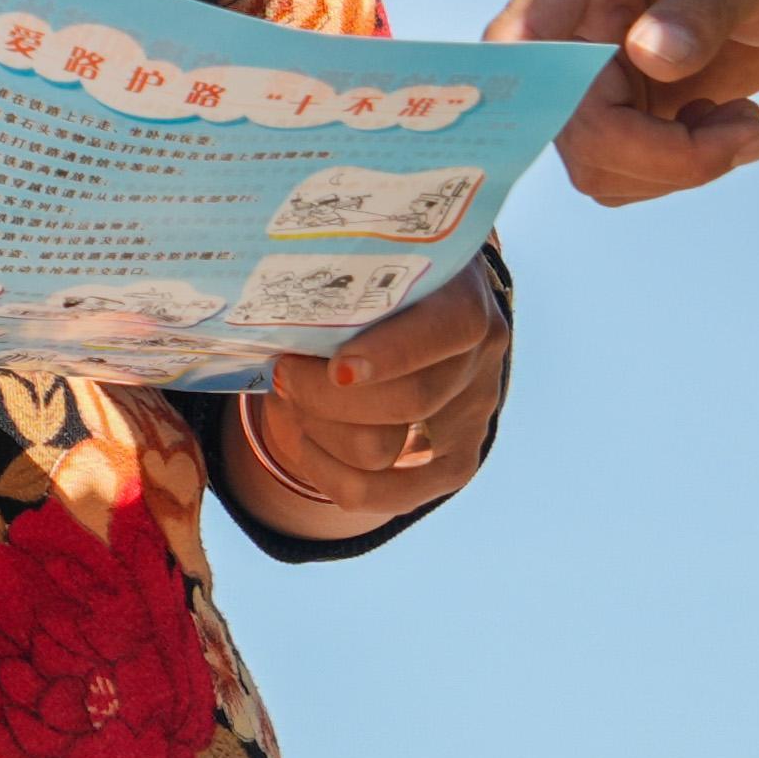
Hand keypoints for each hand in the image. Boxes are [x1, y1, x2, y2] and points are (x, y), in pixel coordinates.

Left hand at [228, 254, 513, 530]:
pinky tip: (302, 441)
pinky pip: (384, 495)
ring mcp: (474, 413)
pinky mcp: (456, 463)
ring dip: (319, 428)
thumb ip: (342, 279)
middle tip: (282, 372)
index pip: (449, 330)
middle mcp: (481, 357)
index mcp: (465, 295)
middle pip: (409, 401)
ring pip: (385, 449)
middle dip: (327, 395)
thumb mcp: (365, 262)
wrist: (409, 311)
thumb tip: (278, 308)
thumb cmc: (371, 279)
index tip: (338, 368)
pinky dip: (329, 475)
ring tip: (290, 399)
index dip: (394, 354)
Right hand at [494, 0, 758, 205]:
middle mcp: (583, 19)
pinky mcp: (634, 106)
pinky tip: (733, 129)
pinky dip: (683, 170)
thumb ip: (706, 4)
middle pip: (564, 119)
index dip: (532, 88)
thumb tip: (650, 55)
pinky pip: (627, 169)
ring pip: (594, 157)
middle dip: (653, 151)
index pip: (525, 33)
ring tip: (748, 128)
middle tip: (742, 137)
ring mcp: (605, 68)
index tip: (587, 127)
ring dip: (675, 167)